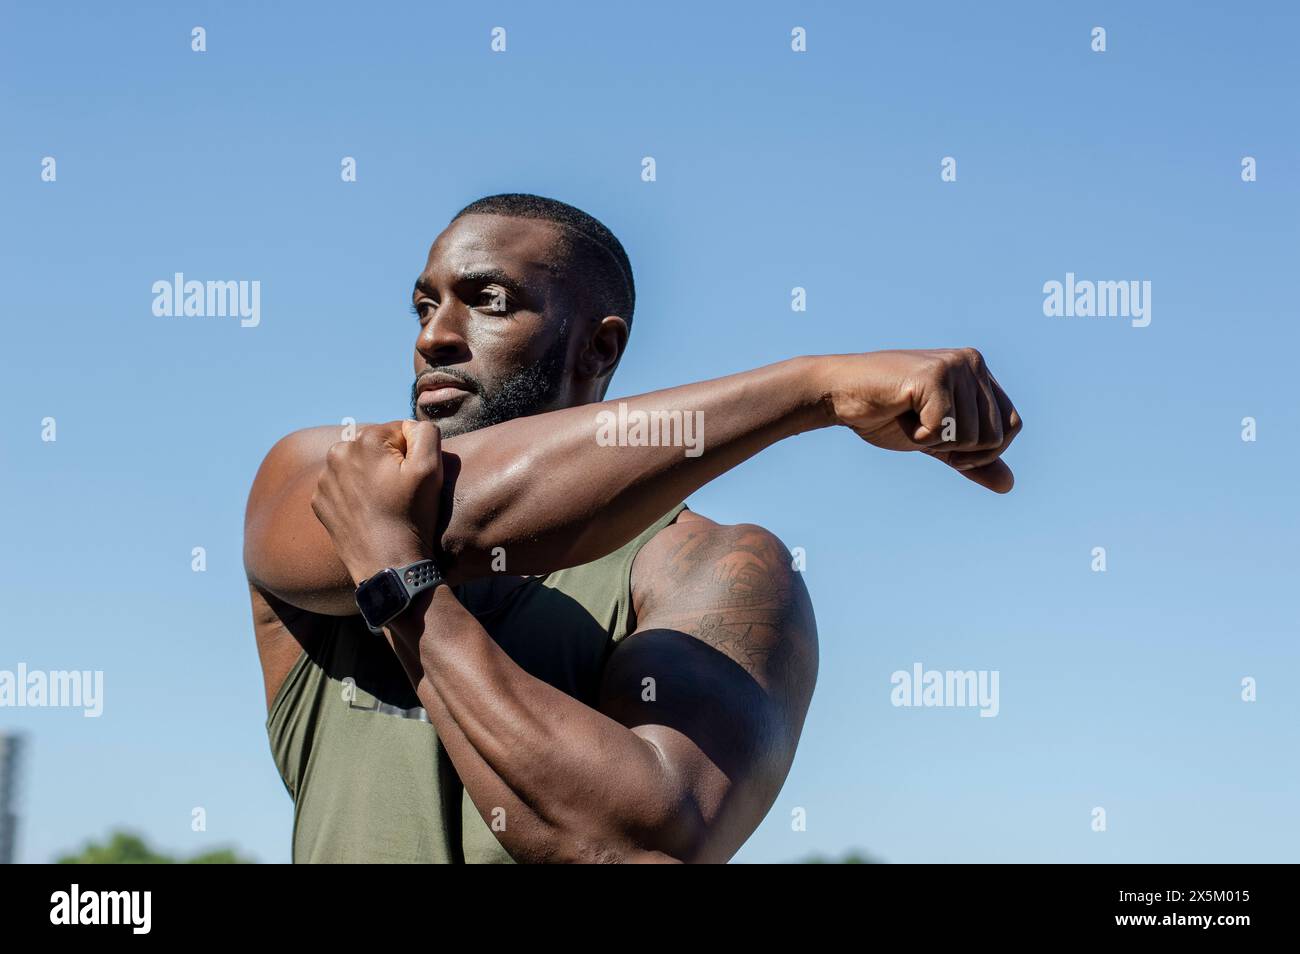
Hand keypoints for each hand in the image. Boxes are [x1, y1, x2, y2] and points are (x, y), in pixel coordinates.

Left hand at [310, 420, 443, 585]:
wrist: (387, 564)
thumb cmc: (412, 516)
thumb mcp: (431, 467)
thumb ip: (425, 431)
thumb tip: (410, 427)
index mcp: (365, 440)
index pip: (399, 431)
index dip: (413, 453)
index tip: (413, 479)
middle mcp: (338, 453)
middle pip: (375, 446)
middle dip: (389, 462)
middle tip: (400, 493)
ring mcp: (324, 479)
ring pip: (357, 465)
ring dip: (371, 476)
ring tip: (384, 503)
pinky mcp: (319, 500)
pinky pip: (342, 486)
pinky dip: (355, 494)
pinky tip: (369, 512)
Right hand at [823, 349, 1022, 492]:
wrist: (839, 395)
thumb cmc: (885, 414)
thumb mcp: (937, 442)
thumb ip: (972, 460)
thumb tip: (1009, 486)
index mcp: (978, 372)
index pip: (1011, 426)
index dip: (982, 451)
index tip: (947, 448)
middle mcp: (972, 362)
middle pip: (995, 436)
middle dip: (957, 450)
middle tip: (924, 431)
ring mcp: (955, 365)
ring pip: (972, 436)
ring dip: (934, 442)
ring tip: (910, 418)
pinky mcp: (934, 375)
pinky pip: (944, 429)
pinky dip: (919, 435)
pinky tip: (900, 414)